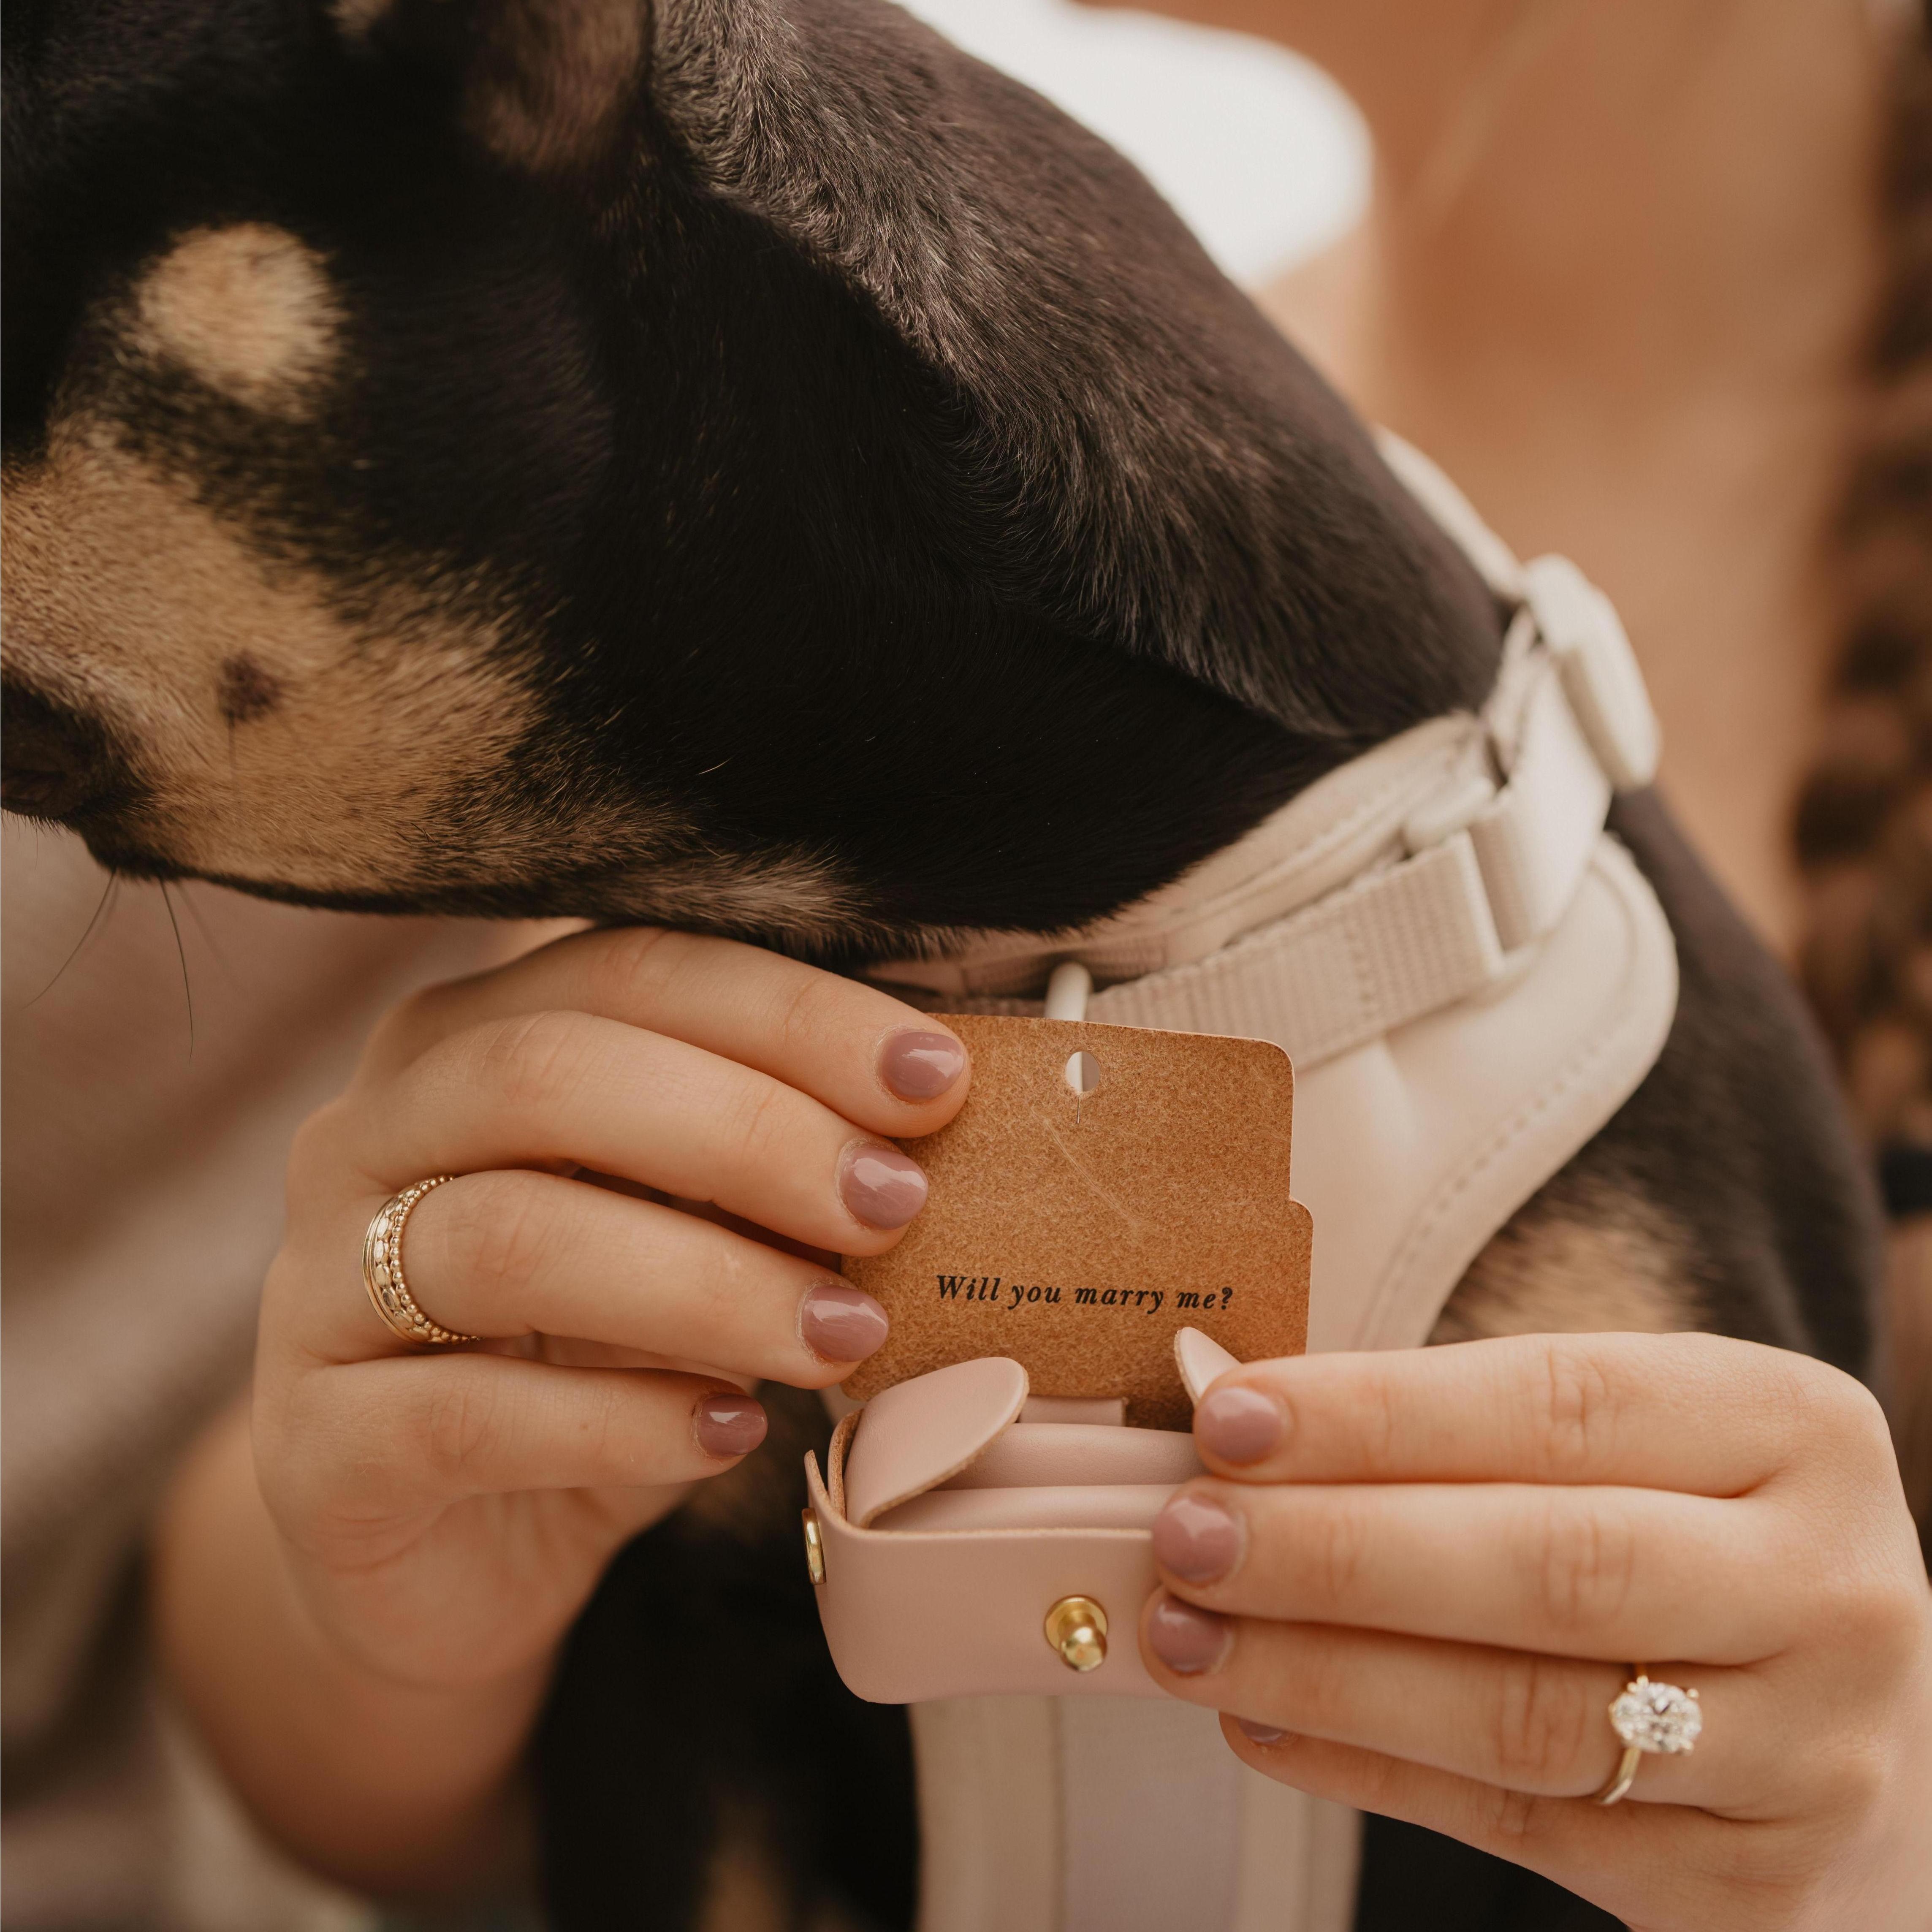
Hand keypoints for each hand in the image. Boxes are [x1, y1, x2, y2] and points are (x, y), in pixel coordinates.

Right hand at [253, 926, 969, 1694]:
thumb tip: (935, 1105)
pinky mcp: (316, 1449)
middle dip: (749, 1132)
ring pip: (511, 1241)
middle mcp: (370, 1136)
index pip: (629, 971)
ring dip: (707, 1283)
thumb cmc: (599, 1355)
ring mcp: (318, 1289)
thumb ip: (763, 1159)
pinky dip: (624, 1421)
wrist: (460, 1552)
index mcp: (466, 1040)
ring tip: (845, 1334)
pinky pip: (466, 1414)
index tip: (937, 1079)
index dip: (790, 1016)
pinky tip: (736, 1432)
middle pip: (549, 1077)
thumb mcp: (686, 1230)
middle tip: (895, 1205)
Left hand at [1139, 1333, 1931, 1930]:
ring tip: (1188, 1634)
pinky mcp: (1752, 1886)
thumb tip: (1224, 1399)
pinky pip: (1521, 1824)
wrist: (1852, 1731)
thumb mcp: (1631, 1451)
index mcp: (1797, 1430)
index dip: (1379, 1411)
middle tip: (1184, 1535)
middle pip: (1548, 1562)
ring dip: (1322, 1673)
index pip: (1559, 1401)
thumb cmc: (1694, 1543)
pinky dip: (1367, 1768)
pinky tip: (1257, 1724)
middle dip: (1335, 1549)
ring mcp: (1807, 1751)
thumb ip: (1449, 1430)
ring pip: (1524, 1711)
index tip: (1227, 1416)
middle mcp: (1829, 1585)